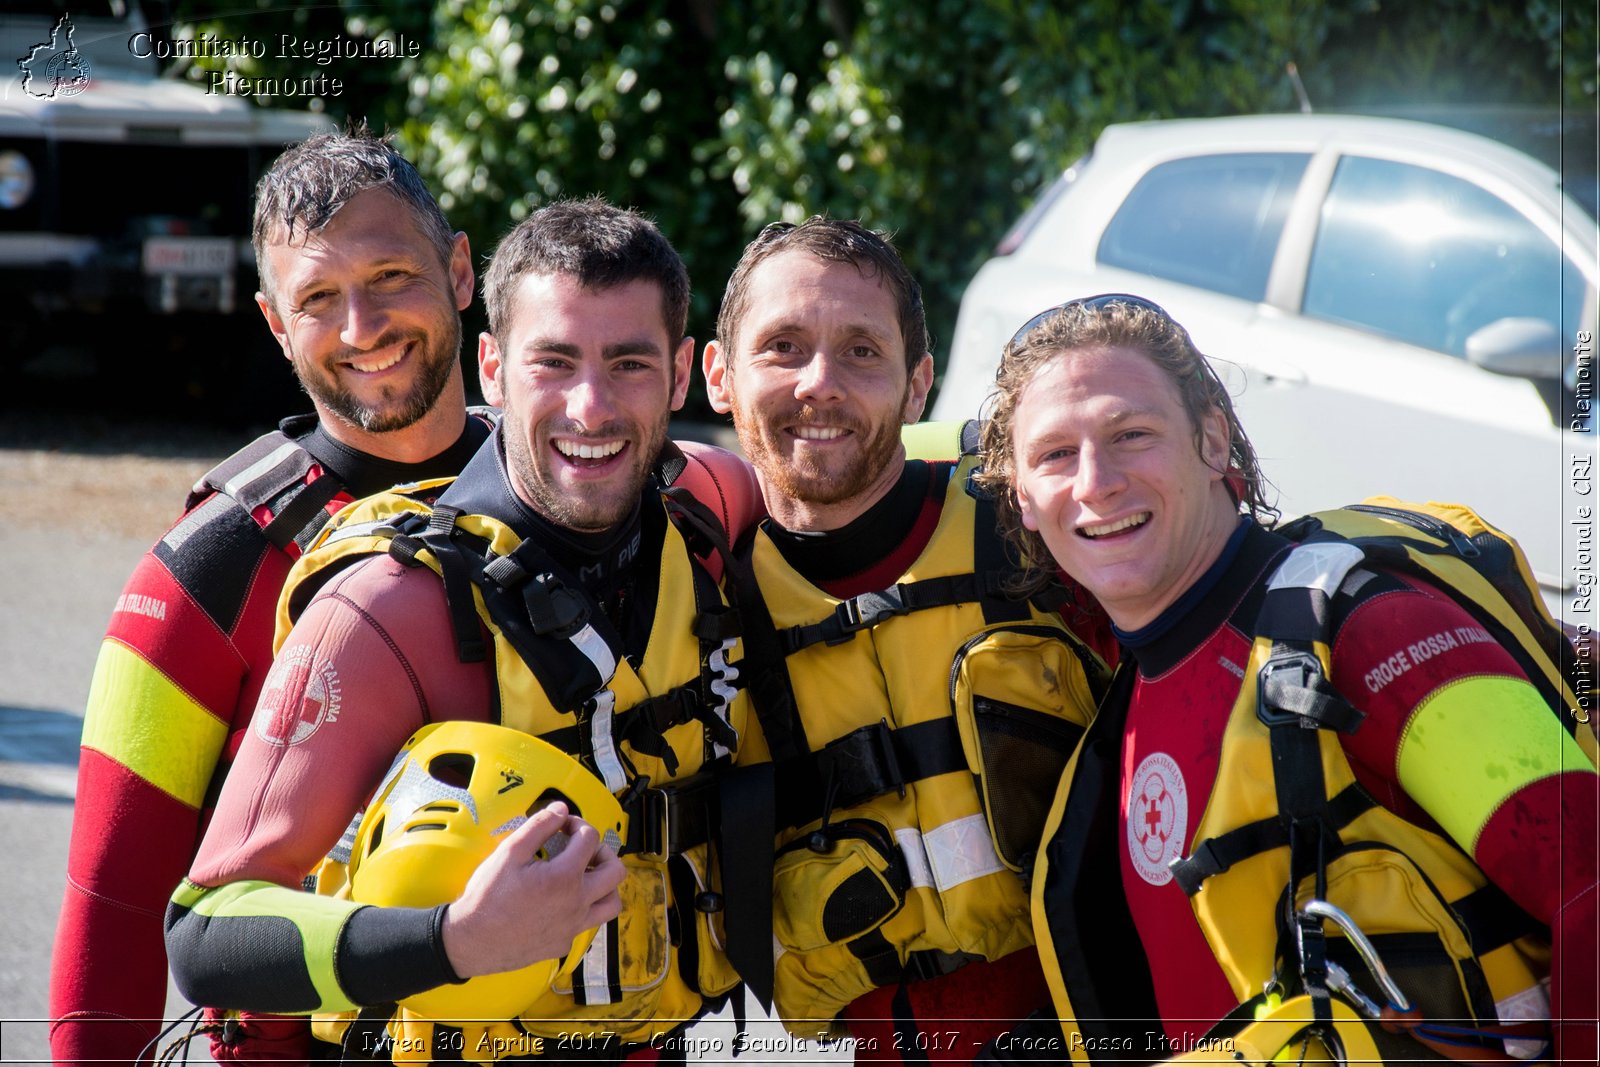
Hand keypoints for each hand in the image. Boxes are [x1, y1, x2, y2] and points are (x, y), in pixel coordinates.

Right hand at [440, 801, 625, 978]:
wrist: (471, 941)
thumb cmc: (487, 899)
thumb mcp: (509, 852)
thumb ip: (539, 826)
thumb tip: (560, 810)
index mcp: (565, 877)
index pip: (590, 839)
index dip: (577, 824)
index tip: (564, 826)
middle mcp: (576, 903)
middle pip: (615, 871)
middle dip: (602, 852)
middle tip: (584, 849)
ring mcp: (572, 926)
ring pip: (611, 904)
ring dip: (604, 885)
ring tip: (585, 877)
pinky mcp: (563, 943)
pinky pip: (587, 924)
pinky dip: (582, 910)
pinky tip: (563, 903)